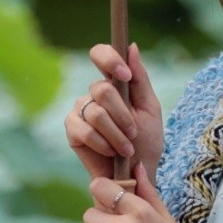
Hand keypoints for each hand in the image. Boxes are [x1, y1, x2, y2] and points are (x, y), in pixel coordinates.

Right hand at [67, 42, 164, 194]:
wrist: (135, 175)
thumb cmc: (146, 142)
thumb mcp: (150, 109)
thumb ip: (140, 79)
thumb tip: (132, 47)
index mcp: (114, 82)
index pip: (102, 54)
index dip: (109, 59)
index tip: (125, 76)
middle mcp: (94, 93)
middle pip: (102, 89)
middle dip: (122, 115)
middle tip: (133, 133)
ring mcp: (81, 110)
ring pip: (95, 112)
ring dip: (116, 134)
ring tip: (126, 148)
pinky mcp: (72, 129)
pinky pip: (83, 129)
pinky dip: (101, 143)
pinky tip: (110, 152)